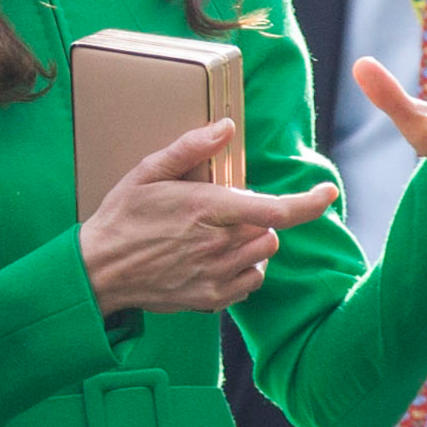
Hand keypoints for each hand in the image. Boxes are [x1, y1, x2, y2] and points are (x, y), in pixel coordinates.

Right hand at [80, 118, 338, 314]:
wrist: (98, 271)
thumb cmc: (121, 218)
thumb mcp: (146, 173)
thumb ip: (189, 149)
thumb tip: (226, 127)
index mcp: (205, 208)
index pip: (273, 209)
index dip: (307, 202)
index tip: (327, 192)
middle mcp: (216, 244)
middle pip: (270, 230)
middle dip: (257, 217)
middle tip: (223, 213)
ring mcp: (215, 275)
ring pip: (263, 255)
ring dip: (253, 242)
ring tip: (218, 236)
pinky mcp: (211, 298)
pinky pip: (251, 282)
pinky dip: (244, 269)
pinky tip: (216, 259)